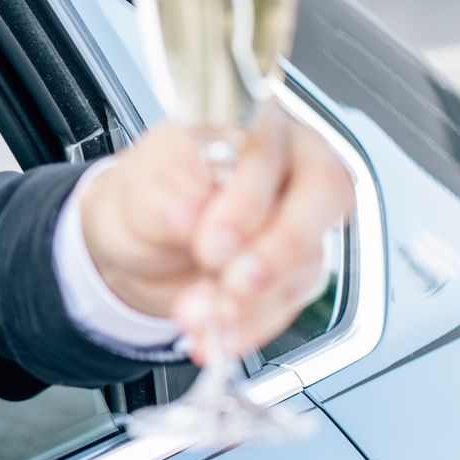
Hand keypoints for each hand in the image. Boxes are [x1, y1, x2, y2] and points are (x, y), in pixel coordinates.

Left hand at [79, 105, 352, 360]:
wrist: (138, 245)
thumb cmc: (145, 199)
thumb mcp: (136, 194)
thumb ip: (164, 201)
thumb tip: (190, 210)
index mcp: (248, 123)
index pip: (274, 147)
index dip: (250, 200)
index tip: (211, 243)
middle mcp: (286, 166)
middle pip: (322, 195)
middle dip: (276, 249)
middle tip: (230, 283)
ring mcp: (297, 220)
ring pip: (306, 258)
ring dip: (251, 300)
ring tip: (196, 316)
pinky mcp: (293, 271)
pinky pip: (289, 301)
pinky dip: (251, 325)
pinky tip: (216, 335)